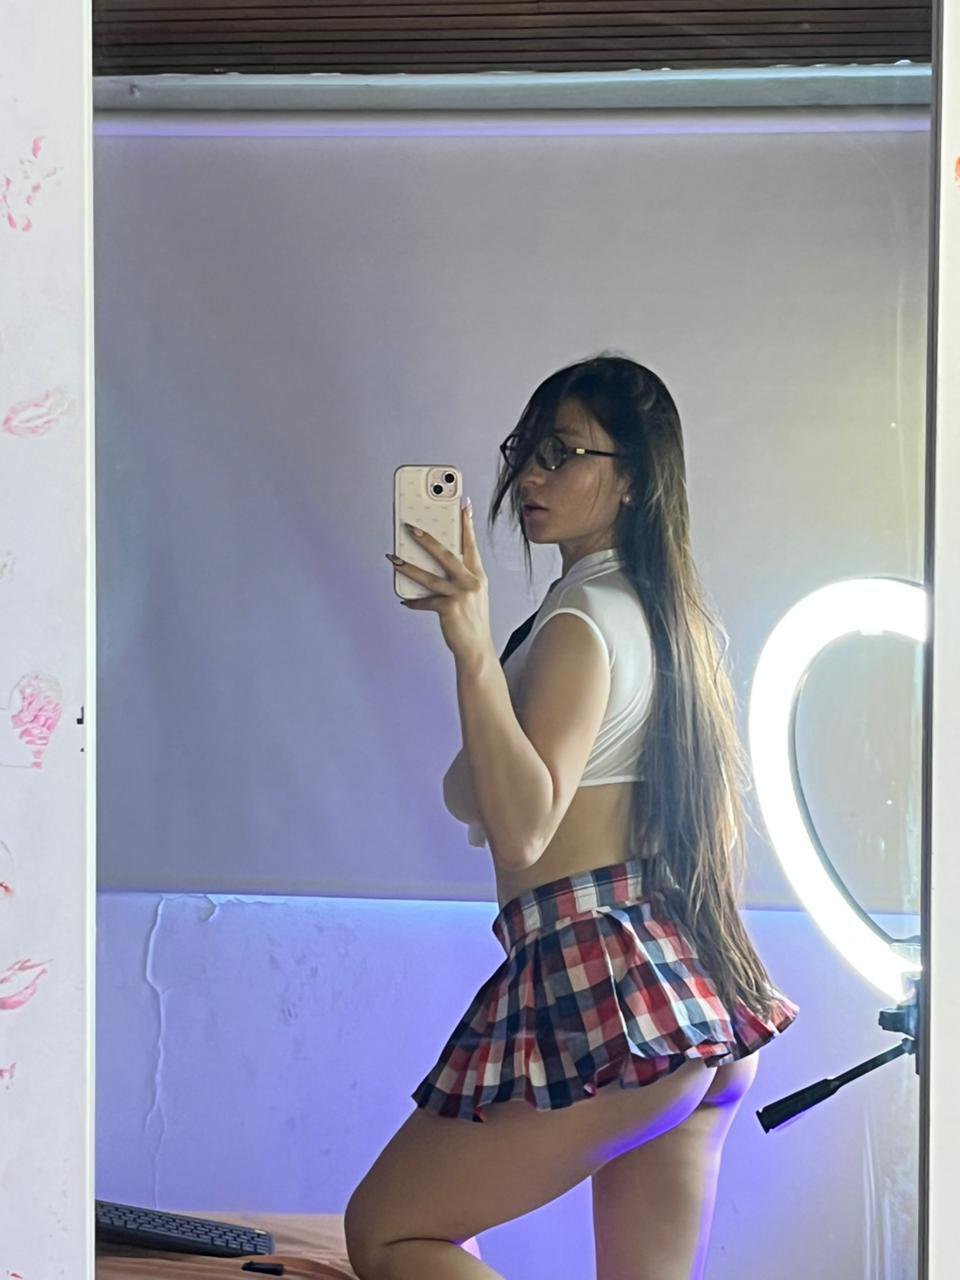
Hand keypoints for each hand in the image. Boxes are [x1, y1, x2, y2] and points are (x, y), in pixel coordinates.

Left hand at [388, 502, 492, 667]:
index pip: (470, 544)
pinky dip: (414, 601)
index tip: (462, 504)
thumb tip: (430, 563)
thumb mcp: (472, 595)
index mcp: (478, 575)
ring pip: (428, 576)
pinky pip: (425, 601)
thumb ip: (459, 578)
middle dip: (427, 539)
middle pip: (446, 554)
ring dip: (407, 566)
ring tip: (392, 558)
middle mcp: (471, 582)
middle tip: (410, 527)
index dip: (466, 523)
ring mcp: (461, 595)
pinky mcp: (449, 609)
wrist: (476, 649)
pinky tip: (405, 599)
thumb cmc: (471, 620)